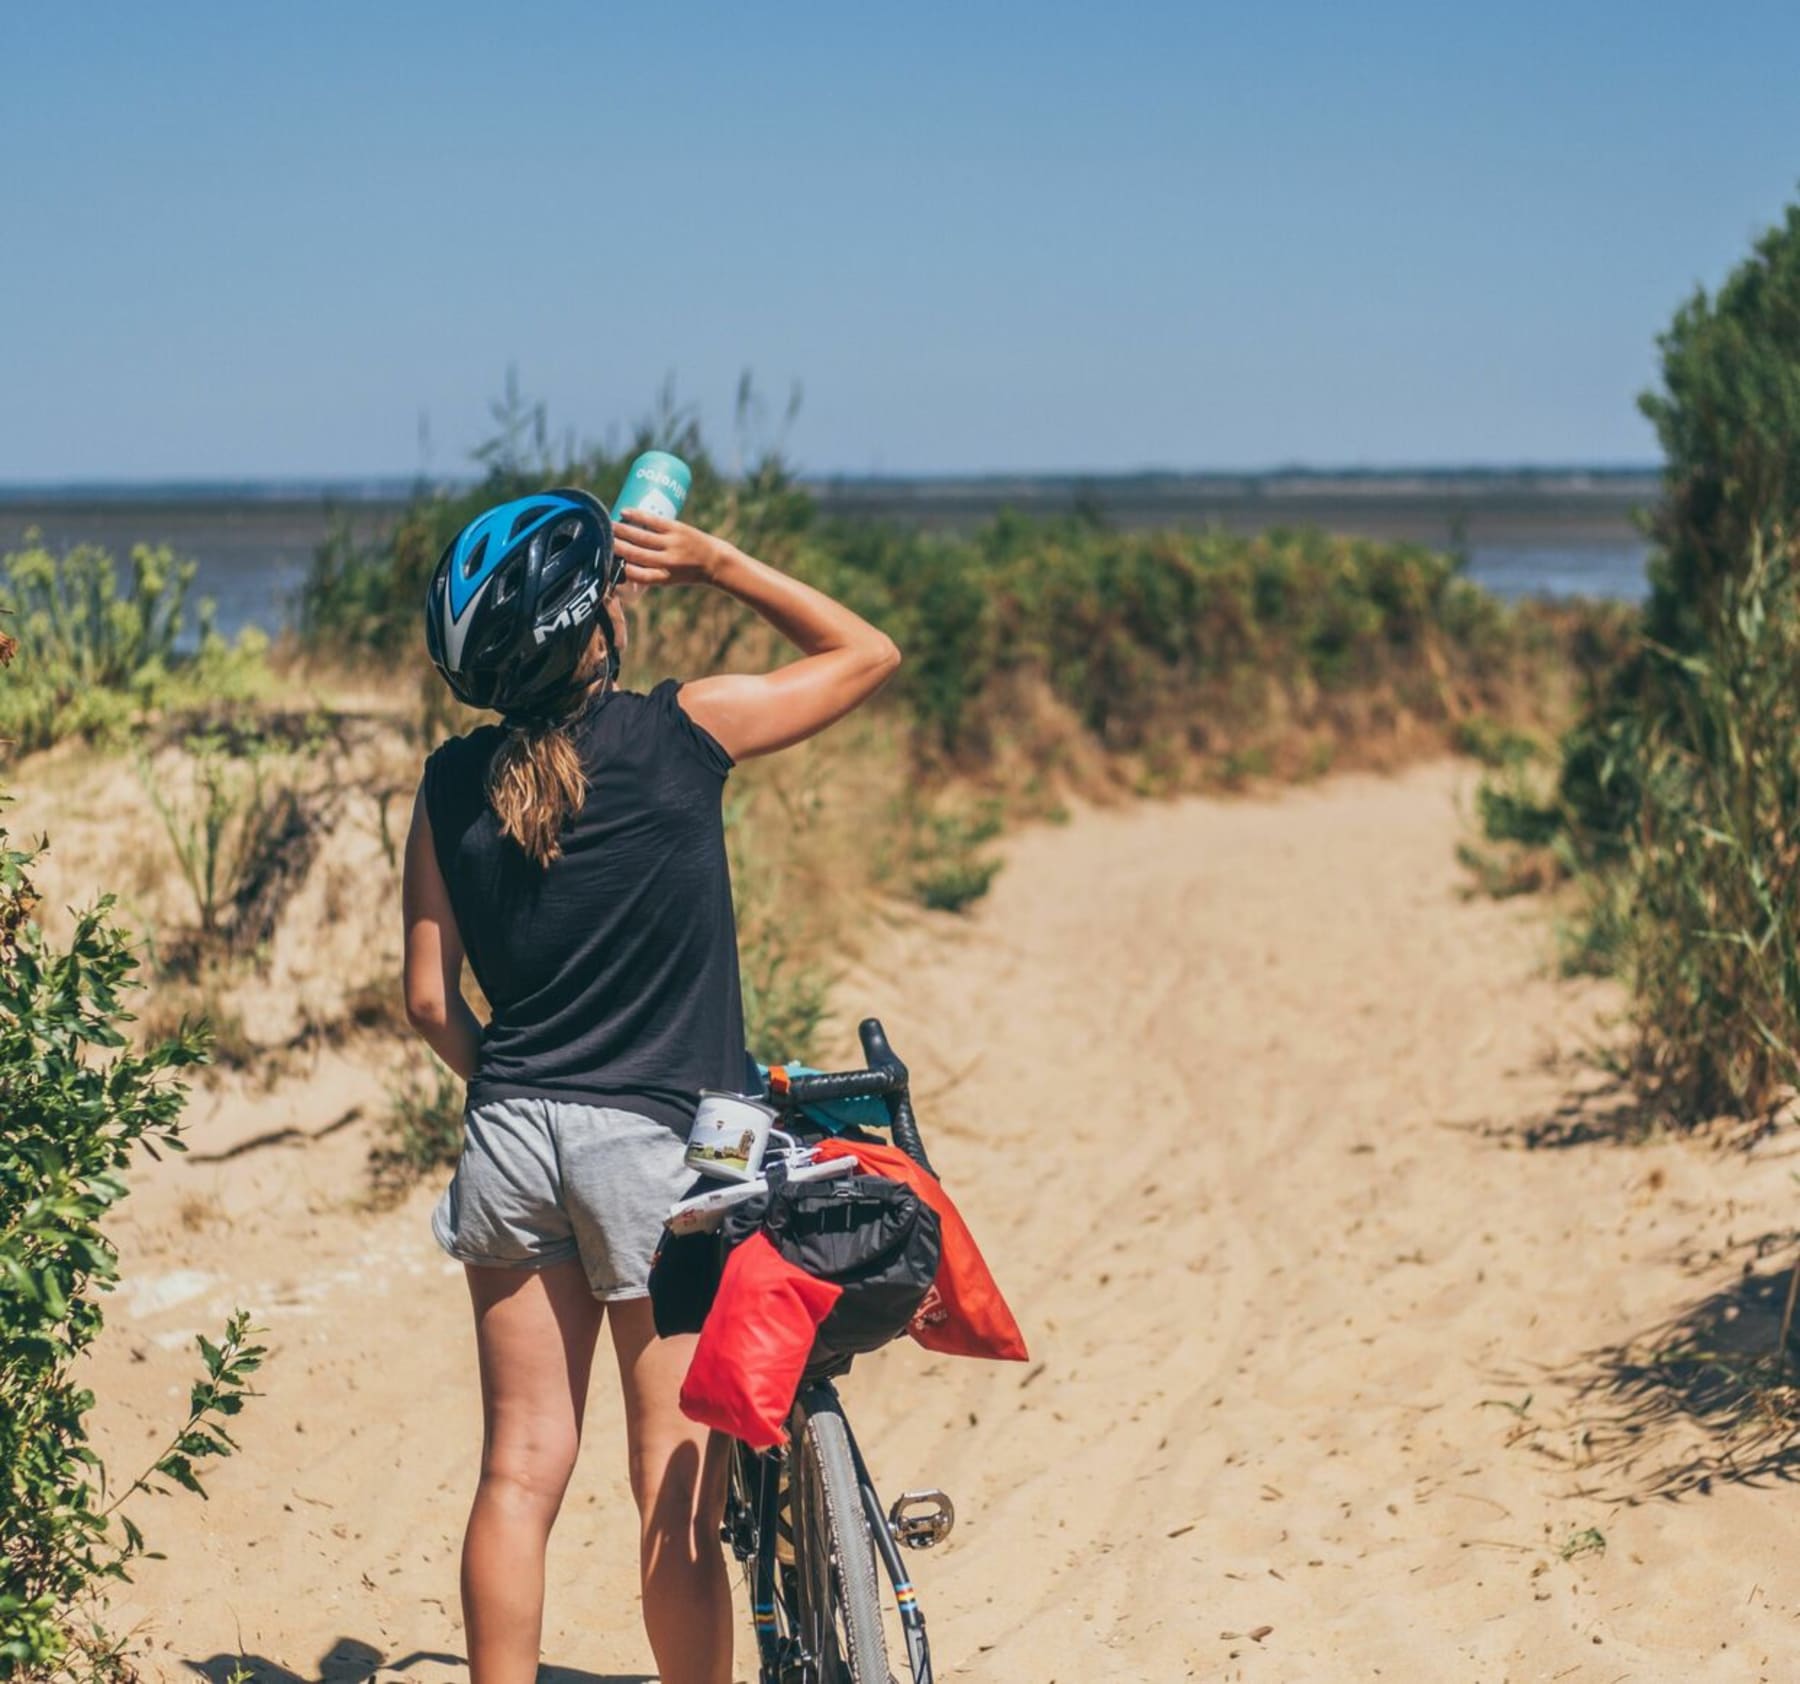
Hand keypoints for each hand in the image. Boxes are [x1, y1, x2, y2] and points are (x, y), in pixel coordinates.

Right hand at [612, 510, 730, 590]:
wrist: (716, 562)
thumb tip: (621, 561)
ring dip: (621, 530)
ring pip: (641, 537)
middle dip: (614, 545)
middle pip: (633, 554)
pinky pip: (653, 522)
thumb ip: (648, 572)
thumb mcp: (668, 578)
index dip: (617, 567)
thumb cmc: (688, 571)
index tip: (603, 559)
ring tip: (608, 525)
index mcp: (662, 578)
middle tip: (599, 537)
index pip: (634, 574)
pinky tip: (624, 512)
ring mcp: (672, 545)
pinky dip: (637, 516)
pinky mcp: (677, 529)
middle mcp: (666, 563)